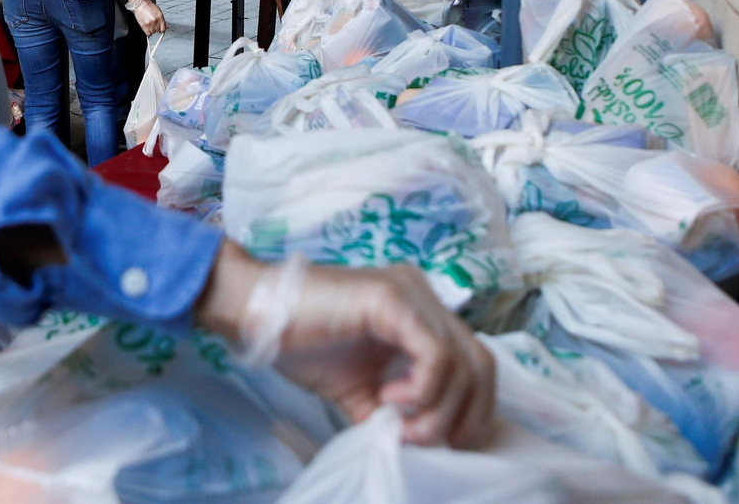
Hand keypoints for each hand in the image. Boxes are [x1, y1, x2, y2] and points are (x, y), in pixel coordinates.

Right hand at [129, 0, 166, 35]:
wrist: (141, 4)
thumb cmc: (149, 6)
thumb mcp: (158, 12)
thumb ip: (160, 19)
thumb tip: (161, 26)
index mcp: (161, 17)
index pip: (163, 28)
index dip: (161, 30)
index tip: (160, 30)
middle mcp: (156, 21)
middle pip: (158, 30)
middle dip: (156, 29)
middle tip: (153, 25)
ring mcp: (150, 24)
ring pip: (153, 32)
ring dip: (151, 30)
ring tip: (149, 25)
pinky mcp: (144, 26)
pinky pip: (148, 33)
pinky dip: (148, 33)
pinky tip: (147, 29)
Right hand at [196, 245, 494, 448]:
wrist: (256, 311)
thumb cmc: (302, 343)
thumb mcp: (360, 390)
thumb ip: (394, 412)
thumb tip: (421, 445)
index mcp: (421, 313)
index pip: (476, 363)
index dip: (470, 411)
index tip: (437, 443)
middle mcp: (425, 296)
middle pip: (482, 363)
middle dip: (465, 416)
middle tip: (424, 441)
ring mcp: (412, 292)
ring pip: (465, 363)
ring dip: (438, 411)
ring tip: (401, 427)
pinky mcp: (393, 298)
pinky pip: (436, 355)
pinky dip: (423, 390)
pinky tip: (389, 398)